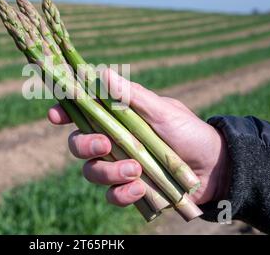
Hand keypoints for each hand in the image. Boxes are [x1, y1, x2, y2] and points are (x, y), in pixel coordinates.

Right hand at [48, 69, 230, 206]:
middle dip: (84, 145)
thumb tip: (101, 72)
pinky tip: (140, 188)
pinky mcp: (129, 189)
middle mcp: (113, 142)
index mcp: (117, 118)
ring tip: (136, 171)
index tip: (55, 115)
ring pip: (91, 172)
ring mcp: (119, 166)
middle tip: (104, 144)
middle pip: (78, 144)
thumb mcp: (162, 111)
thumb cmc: (188, 131)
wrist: (214, 168)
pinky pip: (111, 195)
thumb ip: (131, 95)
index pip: (82, 113)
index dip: (64, 113)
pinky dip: (122, 193)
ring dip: (108, 172)